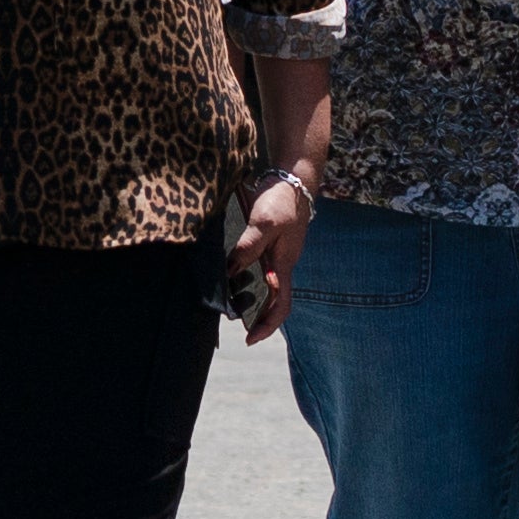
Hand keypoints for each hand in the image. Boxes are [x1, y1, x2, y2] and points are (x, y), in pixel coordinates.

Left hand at [231, 170, 314, 344]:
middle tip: (232, 323)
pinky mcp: (269, 244)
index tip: (250, 339)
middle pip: (272, 300)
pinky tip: (228, 274)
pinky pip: (257, 268)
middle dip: (256, 317)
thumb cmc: (282, 201)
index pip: (281, 305)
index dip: (268, 325)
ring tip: (226, 302)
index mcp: (284, 265)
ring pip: (263, 285)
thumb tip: (231, 272)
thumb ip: (249, 247)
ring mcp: (276, 255)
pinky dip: (244, 276)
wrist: (293, 179)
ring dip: (248, 297)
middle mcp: (281, 264)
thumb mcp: (265, 223)